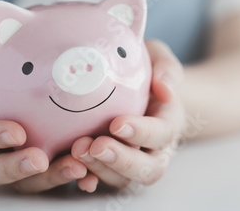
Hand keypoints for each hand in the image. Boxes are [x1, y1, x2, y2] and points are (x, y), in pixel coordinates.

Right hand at [0, 46, 87, 192]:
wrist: (16, 88)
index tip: (17, 132)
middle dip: (15, 169)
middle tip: (40, 160)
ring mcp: (14, 165)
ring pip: (26, 183)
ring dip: (50, 179)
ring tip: (76, 168)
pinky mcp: (40, 171)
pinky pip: (52, 182)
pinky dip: (70, 182)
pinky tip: (90, 177)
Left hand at [71, 40, 184, 192]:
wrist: (131, 83)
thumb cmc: (145, 68)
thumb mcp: (159, 58)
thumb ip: (166, 69)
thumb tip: (165, 89)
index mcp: (169, 123)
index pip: (162, 134)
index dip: (142, 133)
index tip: (116, 123)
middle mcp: (155, 149)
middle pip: (148, 169)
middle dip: (121, 160)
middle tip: (95, 146)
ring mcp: (132, 161)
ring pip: (123, 179)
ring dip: (100, 169)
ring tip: (77, 151)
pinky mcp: (109, 166)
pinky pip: (101, 180)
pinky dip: (88, 179)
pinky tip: (70, 169)